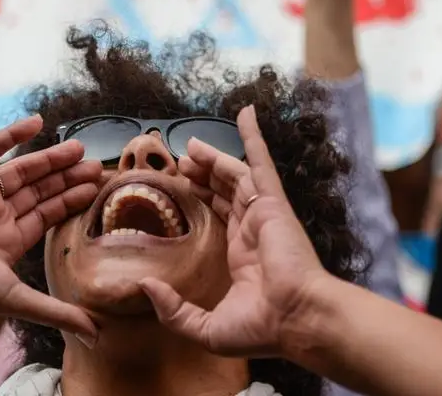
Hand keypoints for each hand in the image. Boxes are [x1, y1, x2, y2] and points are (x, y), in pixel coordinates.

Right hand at [0, 115, 101, 341]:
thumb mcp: (17, 297)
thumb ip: (57, 312)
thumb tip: (96, 335)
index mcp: (8, 239)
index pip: (48, 215)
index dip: (72, 201)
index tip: (97, 189)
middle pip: (40, 189)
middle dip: (67, 177)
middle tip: (96, 164)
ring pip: (22, 168)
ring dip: (50, 157)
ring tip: (78, 147)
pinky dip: (12, 133)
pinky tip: (36, 121)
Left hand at [138, 106, 325, 356]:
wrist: (297, 318)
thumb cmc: (262, 327)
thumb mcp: (207, 327)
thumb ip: (174, 311)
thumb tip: (145, 289)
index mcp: (243, 253)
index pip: (220, 213)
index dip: (202, 196)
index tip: (182, 184)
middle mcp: (253, 228)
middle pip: (224, 188)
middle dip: (202, 173)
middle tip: (180, 160)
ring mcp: (263, 212)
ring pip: (234, 173)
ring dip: (213, 157)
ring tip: (190, 145)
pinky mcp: (272, 201)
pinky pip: (259, 161)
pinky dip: (253, 136)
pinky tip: (245, 112)